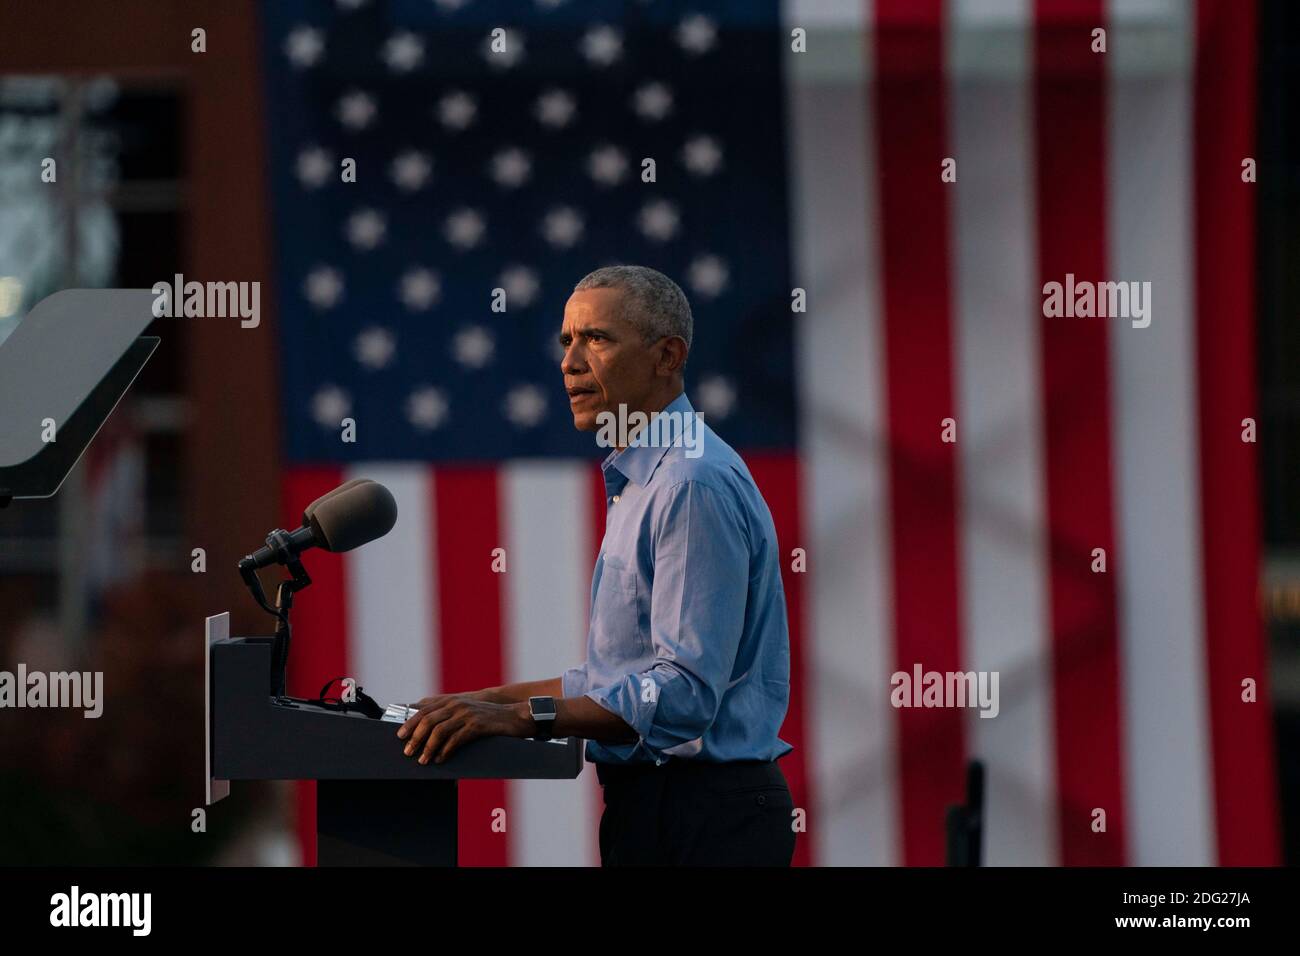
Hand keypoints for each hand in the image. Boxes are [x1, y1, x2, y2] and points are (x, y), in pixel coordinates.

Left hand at [396, 694, 529, 764]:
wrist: (515, 716)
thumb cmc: (489, 718)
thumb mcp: (467, 712)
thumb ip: (449, 716)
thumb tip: (428, 729)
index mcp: (451, 701)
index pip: (423, 710)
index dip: (410, 722)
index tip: (399, 735)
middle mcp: (456, 705)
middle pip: (428, 720)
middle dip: (415, 737)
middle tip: (407, 752)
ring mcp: (466, 714)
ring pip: (439, 730)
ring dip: (428, 747)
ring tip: (423, 760)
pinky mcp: (477, 725)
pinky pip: (456, 739)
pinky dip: (445, 751)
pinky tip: (441, 760)